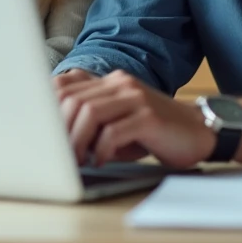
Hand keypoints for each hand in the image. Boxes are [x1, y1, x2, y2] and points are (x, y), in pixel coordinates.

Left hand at [55, 70, 216, 168]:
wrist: (199, 131)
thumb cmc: (154, 132)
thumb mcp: (119, 121)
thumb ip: (92, 121)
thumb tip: (54, 139)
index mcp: (110, 81)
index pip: (65, 85)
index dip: (46, 109)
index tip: (41, 135)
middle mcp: (120, 83)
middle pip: (72, 99)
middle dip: (59, 130)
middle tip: (57, 155)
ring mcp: (135, 97)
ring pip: (89, 112)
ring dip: (77, 141)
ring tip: (78, 160)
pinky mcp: (149, 117)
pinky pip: (113, 131)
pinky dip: (101, 149)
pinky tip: (101, 161)